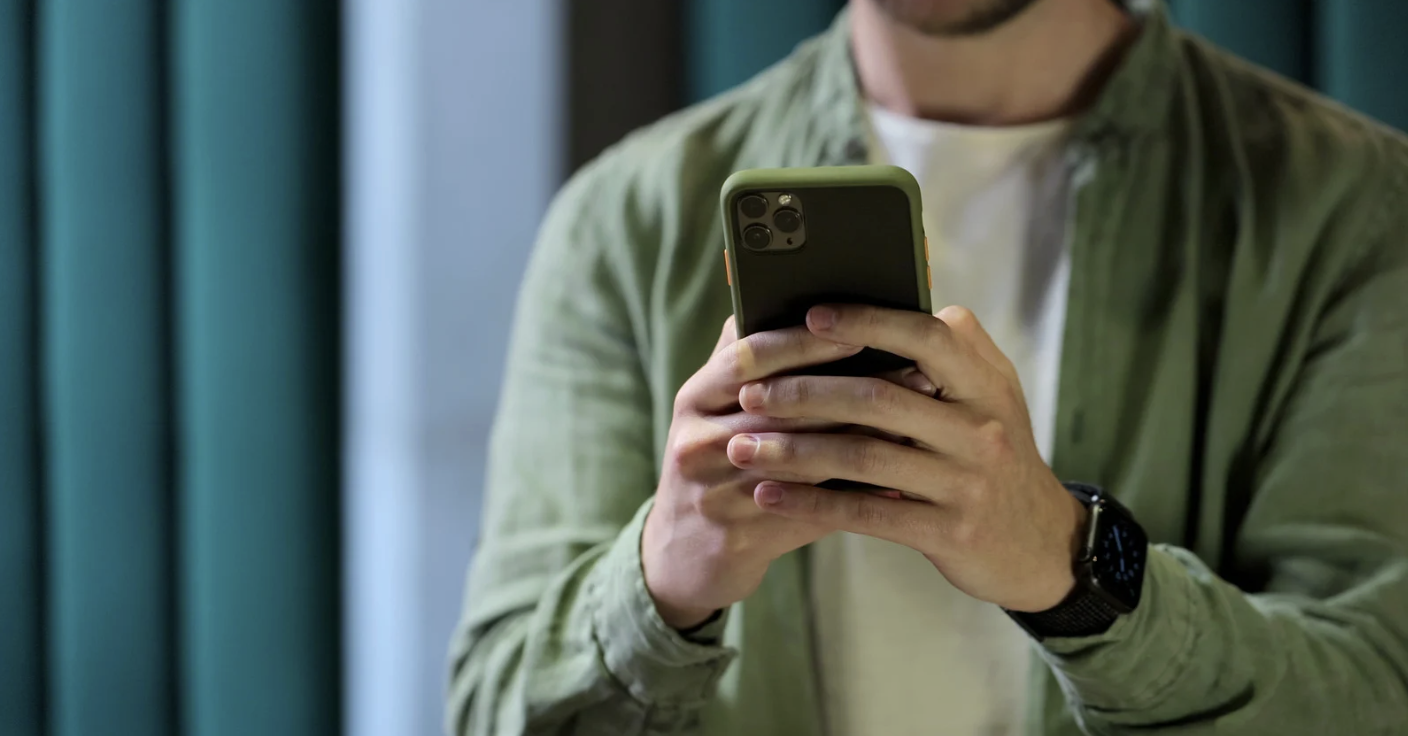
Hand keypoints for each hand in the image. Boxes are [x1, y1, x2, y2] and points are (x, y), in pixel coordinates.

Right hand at [643, 317, 933, 627]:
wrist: (685, 555)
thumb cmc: (724, 463)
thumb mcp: (723, 410)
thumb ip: (760, 364)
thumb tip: (825, 311)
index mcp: (695, 398)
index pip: (749, 357)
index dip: (805, 343)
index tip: (862, 331)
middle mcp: (695, 441)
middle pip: (782, 410)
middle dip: (854, 391)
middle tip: (918, 377)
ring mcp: (712, 493)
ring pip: (801, 463)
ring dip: (864, 443)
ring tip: (918, 427)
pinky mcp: (735, 538)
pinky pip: (808, 513)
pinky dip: (854, 499)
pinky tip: (898, 489)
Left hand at [728, 304, 1087, 612]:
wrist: (1042, 544)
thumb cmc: (997, 453)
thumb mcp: (994, 394)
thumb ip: (955, 348)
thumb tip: (905, 298)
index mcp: (984, 384)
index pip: (925, 337)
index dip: (866, 322)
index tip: (809, 315)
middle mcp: (978, 429)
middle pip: (877, 399)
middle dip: (803, 392)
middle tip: (749, 391)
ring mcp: (964, 483)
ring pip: (862, 457)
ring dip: (793, 451)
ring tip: (742, 445)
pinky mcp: (947, 532)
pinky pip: (865, 513)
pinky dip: (810, 502)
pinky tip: (769, 496)